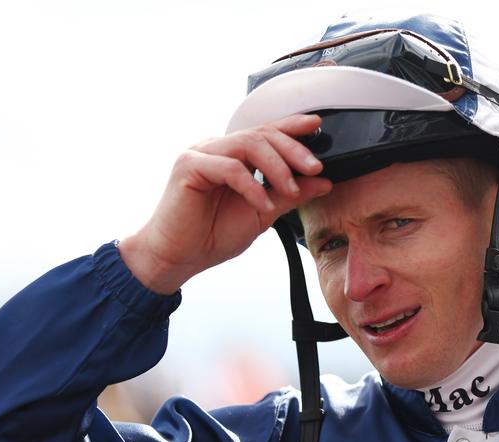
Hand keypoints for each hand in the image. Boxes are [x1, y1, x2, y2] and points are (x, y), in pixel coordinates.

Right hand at [119, 114, 332, 293]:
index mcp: (232, 157)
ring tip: (291, 189)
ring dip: (276, 166)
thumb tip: (322, 182)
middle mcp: (216, 150)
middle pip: (261, 134)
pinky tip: (262, 203)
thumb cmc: (210, 236)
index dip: (291, 127)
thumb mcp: (261, 213)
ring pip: (247, 144)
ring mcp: (201, 154)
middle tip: (314, 167)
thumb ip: (289, 195)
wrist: (177, 258)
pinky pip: (229, 167)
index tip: (317, 126)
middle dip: (293, 149)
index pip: (265, 133)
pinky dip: (251, 184)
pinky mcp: (189, 167)